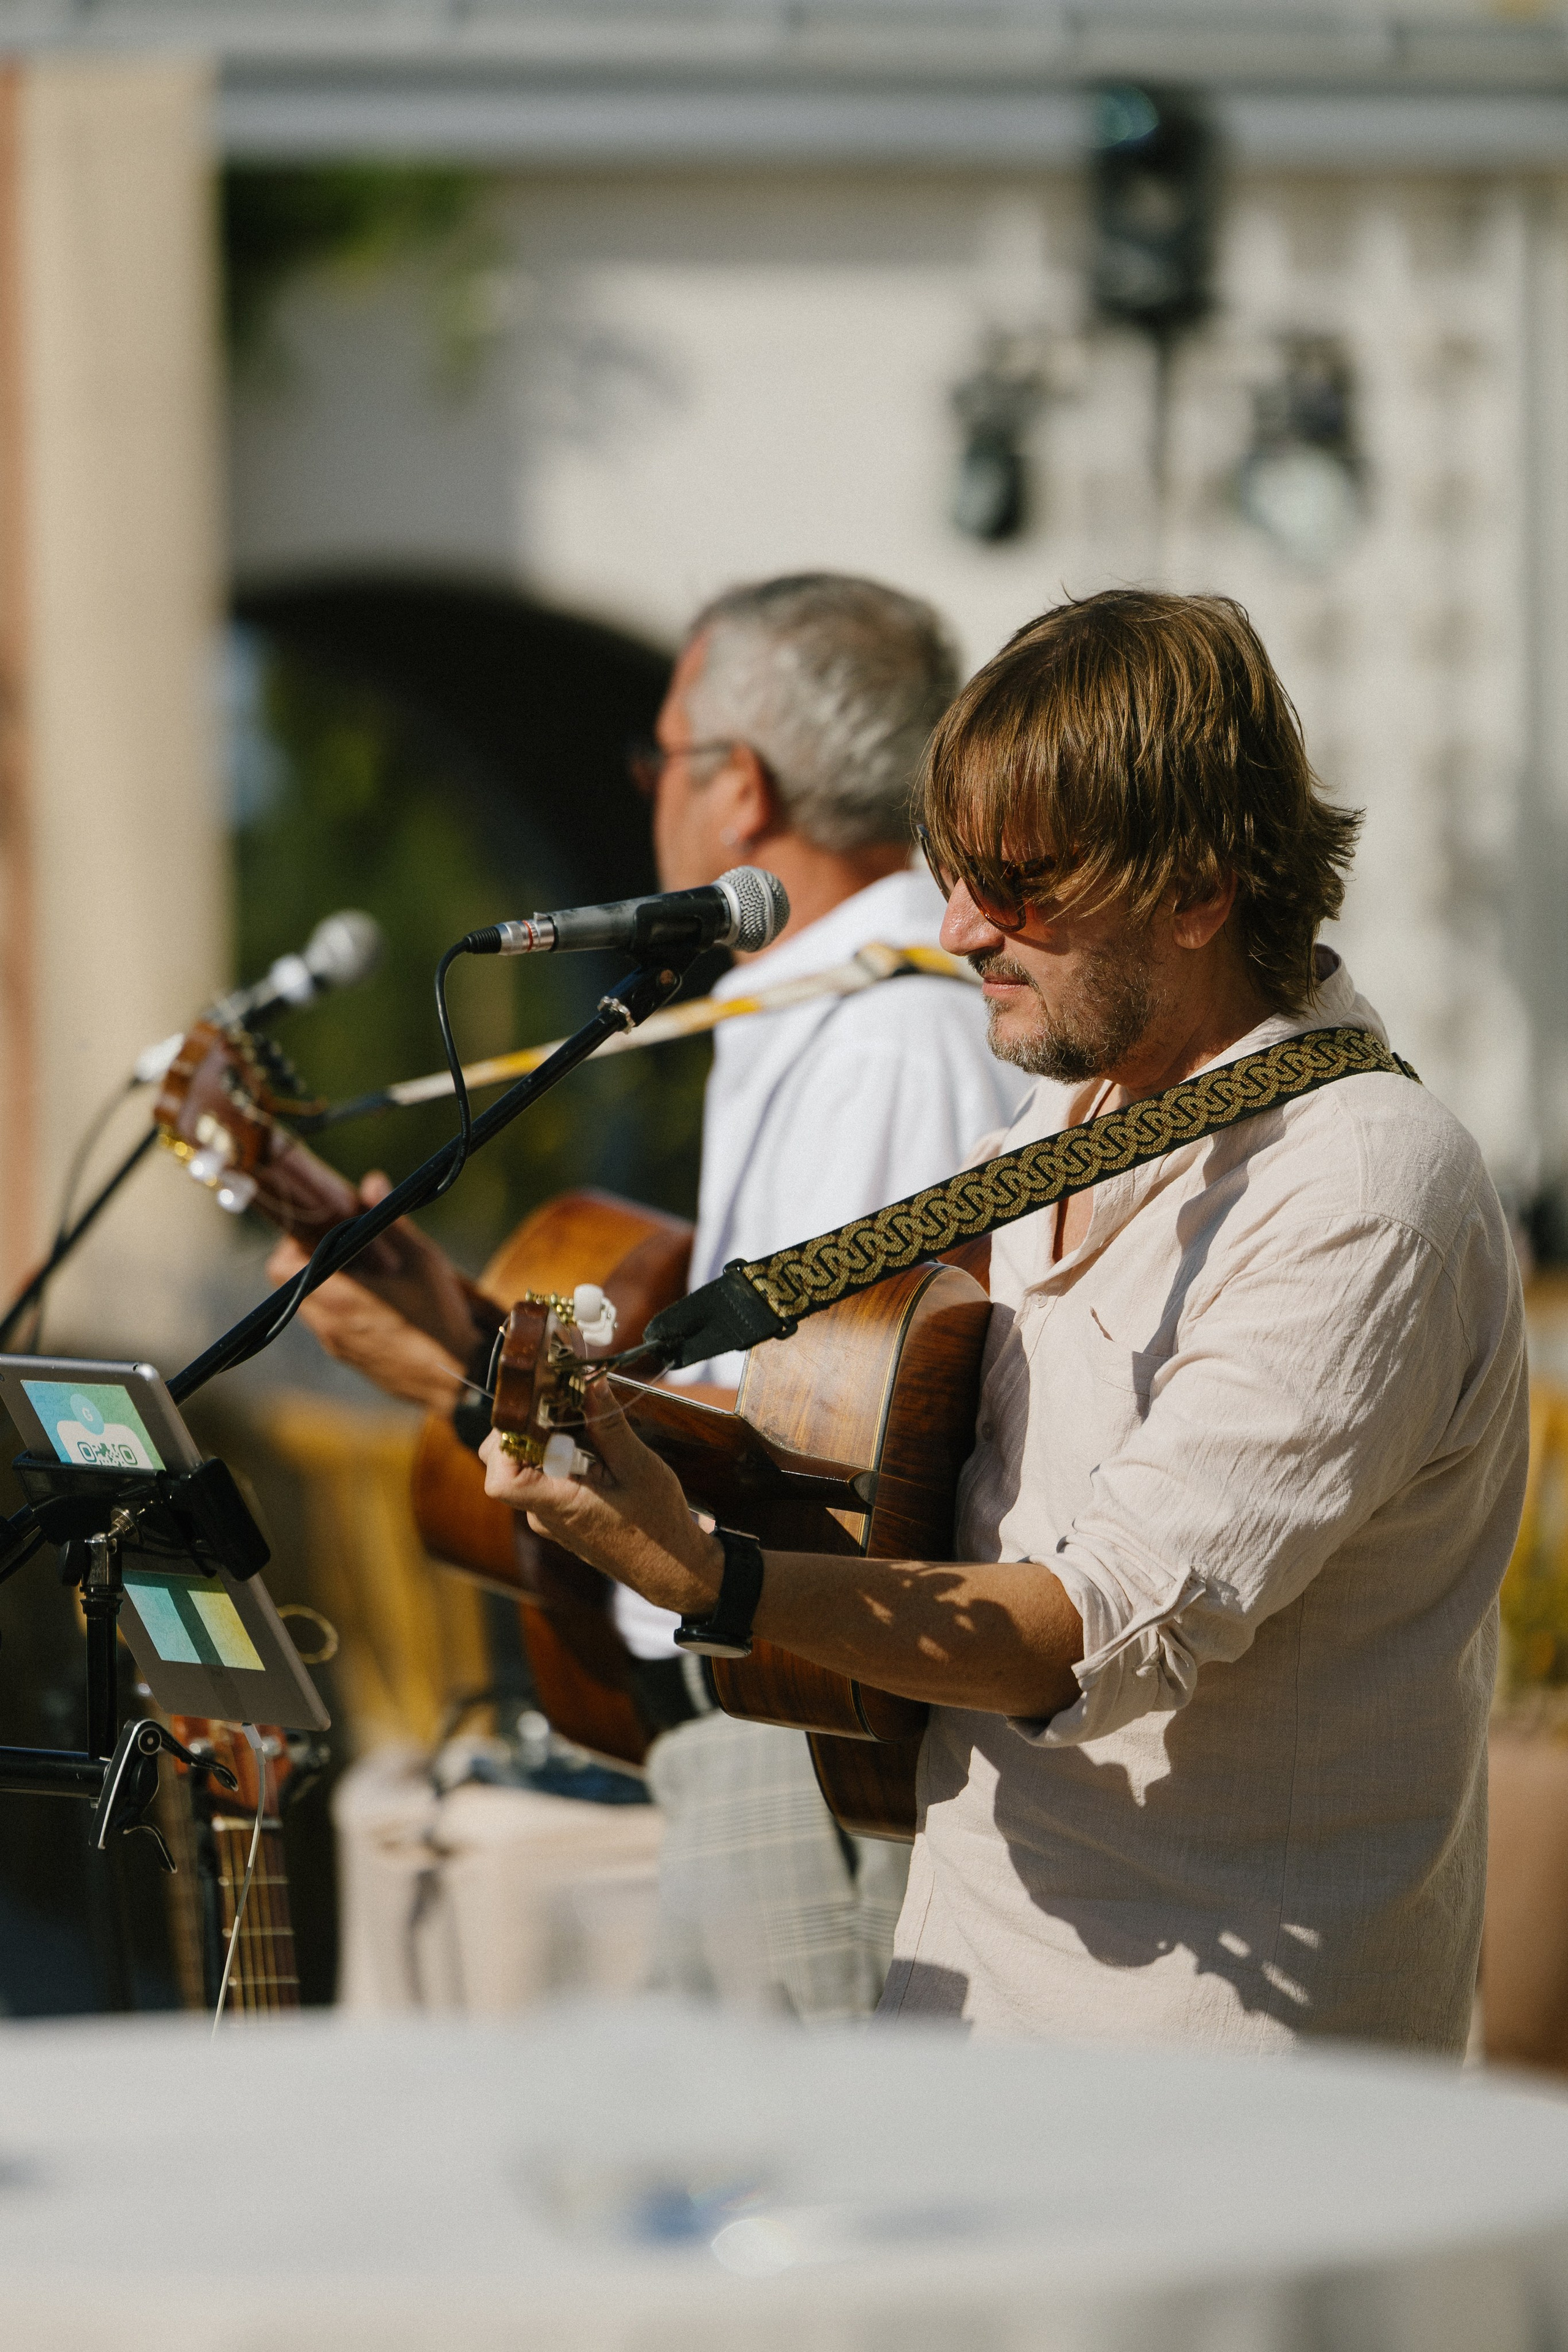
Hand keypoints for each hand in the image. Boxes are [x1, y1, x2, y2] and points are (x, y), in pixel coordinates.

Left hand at [266, 1237, 468, 1410]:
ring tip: (367, 1276)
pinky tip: (378, 1303)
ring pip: (310, 1305)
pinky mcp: (348, 1358)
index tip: (323, 1230)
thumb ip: (390, 1221)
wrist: (455, 1378)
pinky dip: (340, 1308)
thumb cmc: (440, 1315)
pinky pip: (329, 1325)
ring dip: (327, 1284)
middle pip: (291, 1284)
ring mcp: (335, 1345)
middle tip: (346, 1247)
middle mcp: (328, 1323)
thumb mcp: (422, 1259)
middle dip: (312, 1260)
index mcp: (340, 1296)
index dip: (294, 1242)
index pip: (282, 1266)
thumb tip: (371, 1183)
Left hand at [478, 1376, 721, 1618]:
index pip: (500, 1479)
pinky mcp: (562, 1517)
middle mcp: (544, 1515)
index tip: (531, 1414)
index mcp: (557, 1505)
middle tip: (559, 1407)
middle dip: (524, 1430)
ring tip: (583, 1424)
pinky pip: (545, 1480)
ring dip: (545, 1441)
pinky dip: (558, 1457)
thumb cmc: (657, 1525)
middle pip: (505, 1466)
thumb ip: (609, 1426)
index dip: (504, 1443)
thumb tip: (590, 1382)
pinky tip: (591, 1448)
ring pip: (526, 1469)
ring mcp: (550, 1518)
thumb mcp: (639, 1468)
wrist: (671, 1568)